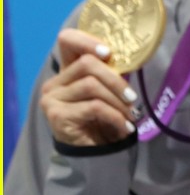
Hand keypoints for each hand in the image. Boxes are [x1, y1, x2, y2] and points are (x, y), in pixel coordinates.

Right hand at [39, 28, 139, 145]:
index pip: (67, 41)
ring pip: (92, 85)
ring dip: (118, 102)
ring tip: (130, 116)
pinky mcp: (57, 115)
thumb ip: (110, 73)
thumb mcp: (108, 92)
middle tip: (132, 99)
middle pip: (87, 64)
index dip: (87, 40)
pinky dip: (115, 116)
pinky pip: (94, 106)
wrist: (94, 154)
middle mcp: (54, 83)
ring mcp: (52, 99)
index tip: (109, 53)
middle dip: (116, 81)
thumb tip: (129, 56)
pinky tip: (125, 127)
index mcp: (67, 72)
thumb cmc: (103, 120)